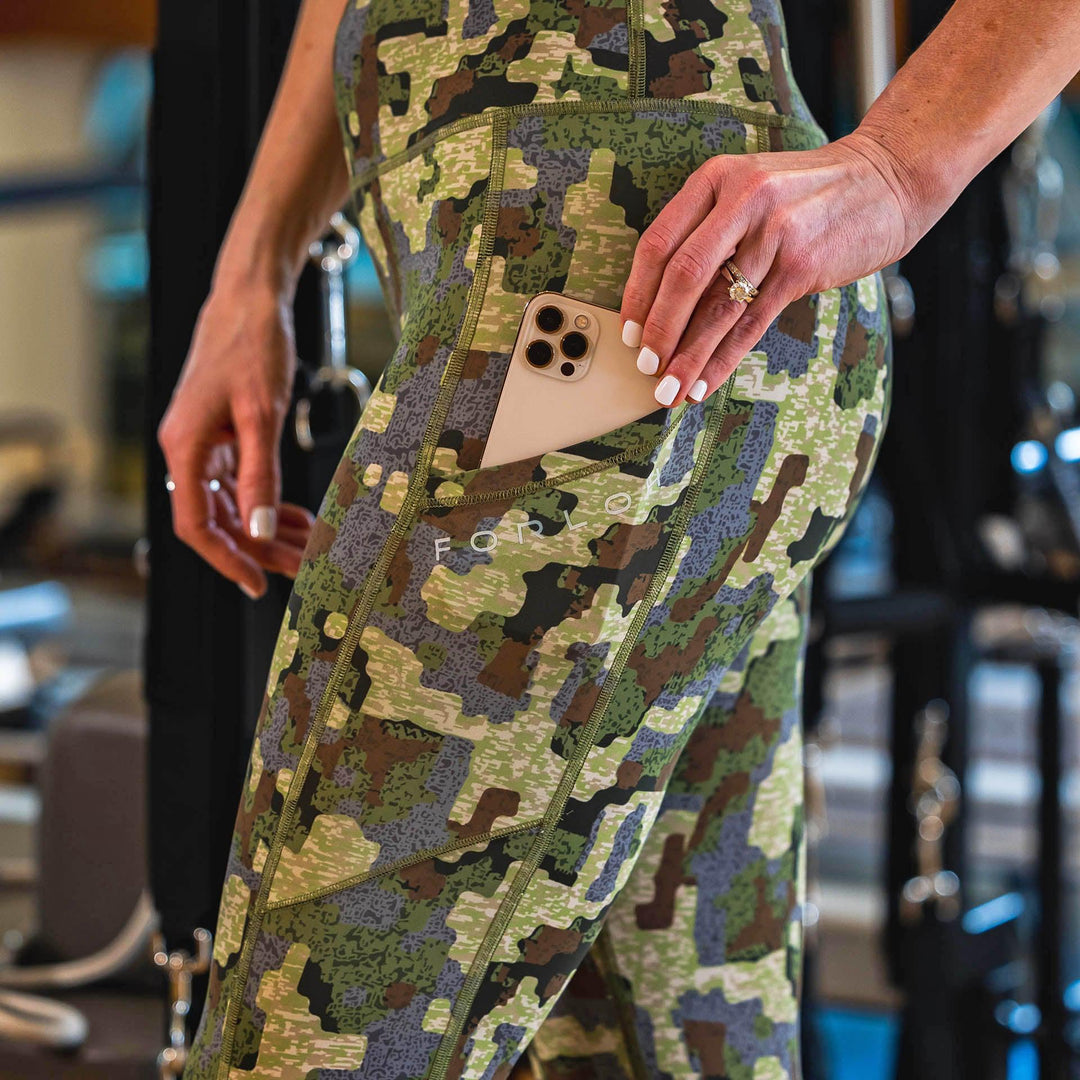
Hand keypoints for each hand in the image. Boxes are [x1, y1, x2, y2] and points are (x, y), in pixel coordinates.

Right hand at [157, 283, 314, 597]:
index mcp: (183, 447)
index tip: (258, 583)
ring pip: (234, 504)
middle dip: (259, 548)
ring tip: (307, 547)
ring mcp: (204, 443)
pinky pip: (242, 482)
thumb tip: (258, 531)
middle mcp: (187, 450)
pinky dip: (268, 500)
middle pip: (219, 518)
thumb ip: (260, 476)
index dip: (227, 559)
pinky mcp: (224, 434)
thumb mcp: (262, 416)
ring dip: (268, 528)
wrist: (252, 298)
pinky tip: (295, 516)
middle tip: (302, 569)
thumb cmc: (252, 346)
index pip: (196, 524)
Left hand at [619, 130, 911, 406]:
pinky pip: (752, 324)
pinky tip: (706, 382)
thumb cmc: (808, 195)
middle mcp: (741, 201)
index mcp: (716, 179)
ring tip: (670, 391)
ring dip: (689, 357)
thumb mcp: (750, 188)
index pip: (658, 243)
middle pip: (682, 277)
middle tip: (646, 367)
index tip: (629, 332)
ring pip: (717, 308)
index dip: (638, 294)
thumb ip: (709, 229)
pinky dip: (724, 359)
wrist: (887, 179)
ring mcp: (774, 234)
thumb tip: (664, 302)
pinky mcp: (802, 267)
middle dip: (659, 330)